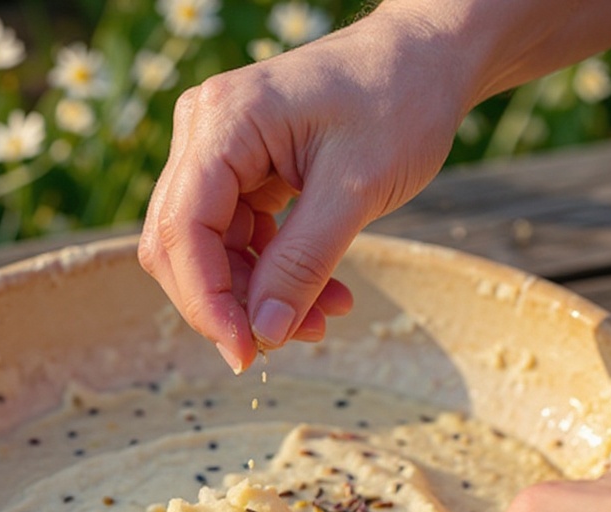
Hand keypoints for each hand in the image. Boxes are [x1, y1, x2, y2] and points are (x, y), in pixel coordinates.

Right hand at [138, 4, 466, 371]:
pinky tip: (321, 296)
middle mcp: (206, 133)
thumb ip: (303, 264)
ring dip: (258, 297)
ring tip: (320, 321)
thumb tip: (264, 333)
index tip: (245, 353)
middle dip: (227, 304)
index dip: (206, 302)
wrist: (428, 59)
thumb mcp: (356, 191)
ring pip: (211, 251)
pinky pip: (240, 240)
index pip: (183, 228)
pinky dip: (274, 276)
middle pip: (182, 244)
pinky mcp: (243, 172)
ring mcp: (221, 153)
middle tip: (278, 345)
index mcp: (225, 122)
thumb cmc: (401, 101)